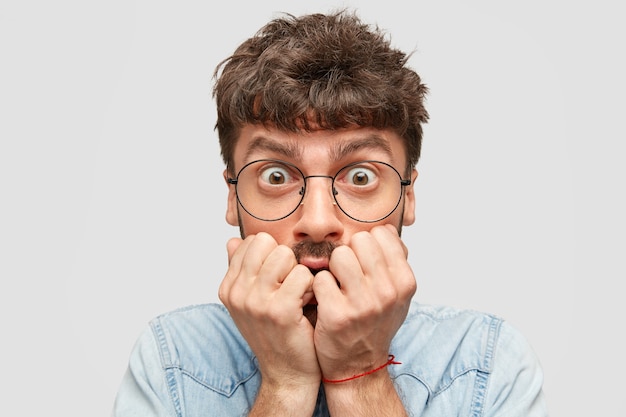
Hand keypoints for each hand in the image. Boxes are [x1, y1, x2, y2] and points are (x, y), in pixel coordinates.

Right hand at [218, 232, 320, 389]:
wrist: (287, 375)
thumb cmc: (275, 335)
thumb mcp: (250, 302)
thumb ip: (241, 269)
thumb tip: (233, 240)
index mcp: (228, 288)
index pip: (251, 242)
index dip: (271, 255)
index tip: (276, 280)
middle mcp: (237, 293)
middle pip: (266, 242)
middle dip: (285, 260)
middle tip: (289, 286)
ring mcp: (256, 302)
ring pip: (285, 255)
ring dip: (298, 273)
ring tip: (297, 295)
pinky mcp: (280, 311)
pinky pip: (302, 274)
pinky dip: (310, 286)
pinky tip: (306, 303)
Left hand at [312, 224, 416, 380]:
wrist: (358, 365)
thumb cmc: (375, 323)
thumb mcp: (397, 293)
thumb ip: (395, 260)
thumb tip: (386, 229)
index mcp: (405, 282)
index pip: (381, 234)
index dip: (367, 245)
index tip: (364, 263)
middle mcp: (388, 292)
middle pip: (359, 240)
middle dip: (349, 252)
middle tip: (347, 274)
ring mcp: (364, 304)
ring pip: (339, 254)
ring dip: (333, 268)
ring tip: (336, 285)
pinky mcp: (337, 315)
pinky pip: (320, 278)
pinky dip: (318, 287)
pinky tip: (325, 300)